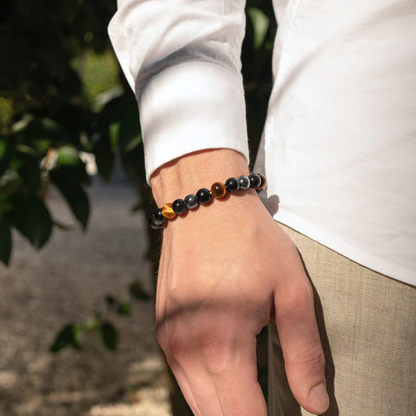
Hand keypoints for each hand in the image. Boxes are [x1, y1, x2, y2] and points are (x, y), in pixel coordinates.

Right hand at [151, 149, 328, 415]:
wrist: (203, 203)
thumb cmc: (250, 241)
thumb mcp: (290, 290)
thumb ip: (302, 351)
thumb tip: (315, 403)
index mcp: (220, 344)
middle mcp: (185, 349)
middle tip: (268, 407)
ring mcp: (168, 339)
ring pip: (195, 400)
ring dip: (223, 408)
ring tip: (251, 397)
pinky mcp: (162, 327)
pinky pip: (182, 375)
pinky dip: (205, 387)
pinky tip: (225, 374)